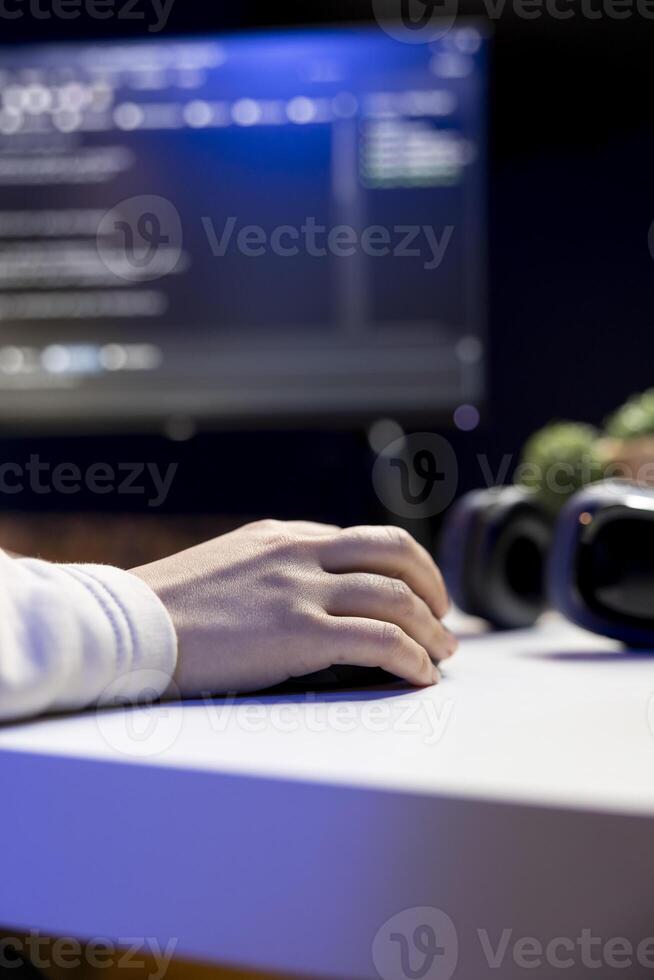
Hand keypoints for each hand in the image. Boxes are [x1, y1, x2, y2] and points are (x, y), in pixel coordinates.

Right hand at [130, 520, 456, 696]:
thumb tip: (309, 594)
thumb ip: (273, 570)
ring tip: (442, 654)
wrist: (128, 626)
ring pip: (396, 597)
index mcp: (284, 536)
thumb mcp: (228, 566)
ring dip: (430, 630)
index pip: (364, 541)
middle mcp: (300, 553)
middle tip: (443, 618)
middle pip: (395, 552)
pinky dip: (411, 657)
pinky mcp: (298, 632)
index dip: (403, 567)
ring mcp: (300, 590)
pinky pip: (380, 640)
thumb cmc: (168, 608)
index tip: (417, 594)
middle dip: (432, 585)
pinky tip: (418, 675)